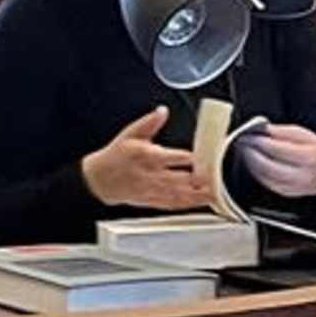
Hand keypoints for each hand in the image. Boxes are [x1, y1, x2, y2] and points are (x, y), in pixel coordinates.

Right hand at [84, 121, 215, 213]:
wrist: (100, 180)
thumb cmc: (116, 156)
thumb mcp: (130, 134)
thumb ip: (149, 122)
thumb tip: (162, 111)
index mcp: (146, 156)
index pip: (171, 157)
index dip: (188, 158)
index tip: (203, 157)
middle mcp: (150, 175)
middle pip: (179, 179)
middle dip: (198, 180)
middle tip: (216, 177)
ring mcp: (152, 190)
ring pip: (179, 195)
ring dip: (197, 195)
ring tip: (214, 192)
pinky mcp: (153, 201)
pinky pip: (173, 205)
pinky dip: (188, 205)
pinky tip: (201, 202)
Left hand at [229, 121, 315, 199]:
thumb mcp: (304, 135)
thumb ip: (282, 132)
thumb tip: (263, 131)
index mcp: (310, 157)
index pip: (278, 150)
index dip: (260, 143)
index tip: (249, 136)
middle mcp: (304, 176)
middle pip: (270, 167)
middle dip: (253, 155)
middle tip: (243, 145)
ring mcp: (297, 188)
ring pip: (267, 178)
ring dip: (253, 165)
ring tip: (246, 153)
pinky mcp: (290, 194)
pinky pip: (269, 185)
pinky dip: (259, 174)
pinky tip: (254, 165)